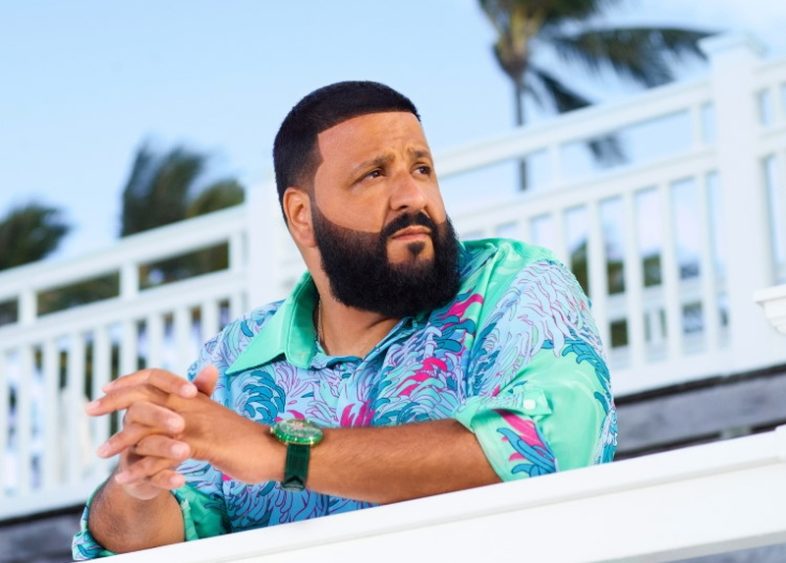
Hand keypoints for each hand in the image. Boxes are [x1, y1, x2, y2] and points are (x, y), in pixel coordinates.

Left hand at [87, 366, 277, 489]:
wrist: (273, 449)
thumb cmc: (245, 437)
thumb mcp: (219, 417)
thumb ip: (201, 406)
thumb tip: (190, 394)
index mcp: (196, 397)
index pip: (157, 378)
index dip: (131, 380)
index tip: (107, 388)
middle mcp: (194, 405)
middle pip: (147, 395)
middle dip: (114, 401)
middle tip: (90, 408)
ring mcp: (198, 425)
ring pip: (151, 428)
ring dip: (122, 441)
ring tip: (100, 452)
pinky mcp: (204, 446)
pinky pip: (165, 456)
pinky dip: (143, 468)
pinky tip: (126, 477)